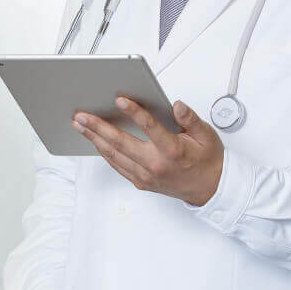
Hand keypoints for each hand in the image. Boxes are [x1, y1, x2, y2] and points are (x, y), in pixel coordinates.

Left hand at [74, 97, 224, 206]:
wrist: (210, 189)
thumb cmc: (207, 162)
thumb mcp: (207, 136)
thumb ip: (191, 119)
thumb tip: (177, 106)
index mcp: (172, 150)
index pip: (149, 127)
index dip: (133, 112)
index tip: (120, 100)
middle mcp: (155, 164)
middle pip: (120, 142)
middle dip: (98, 127)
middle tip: (81, 116)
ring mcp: (145, 175)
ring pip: (114, 155)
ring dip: (95, 139)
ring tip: (80, 126)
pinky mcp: (141, 182)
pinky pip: (117, 165)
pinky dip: (104, 152)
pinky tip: (95, 141)